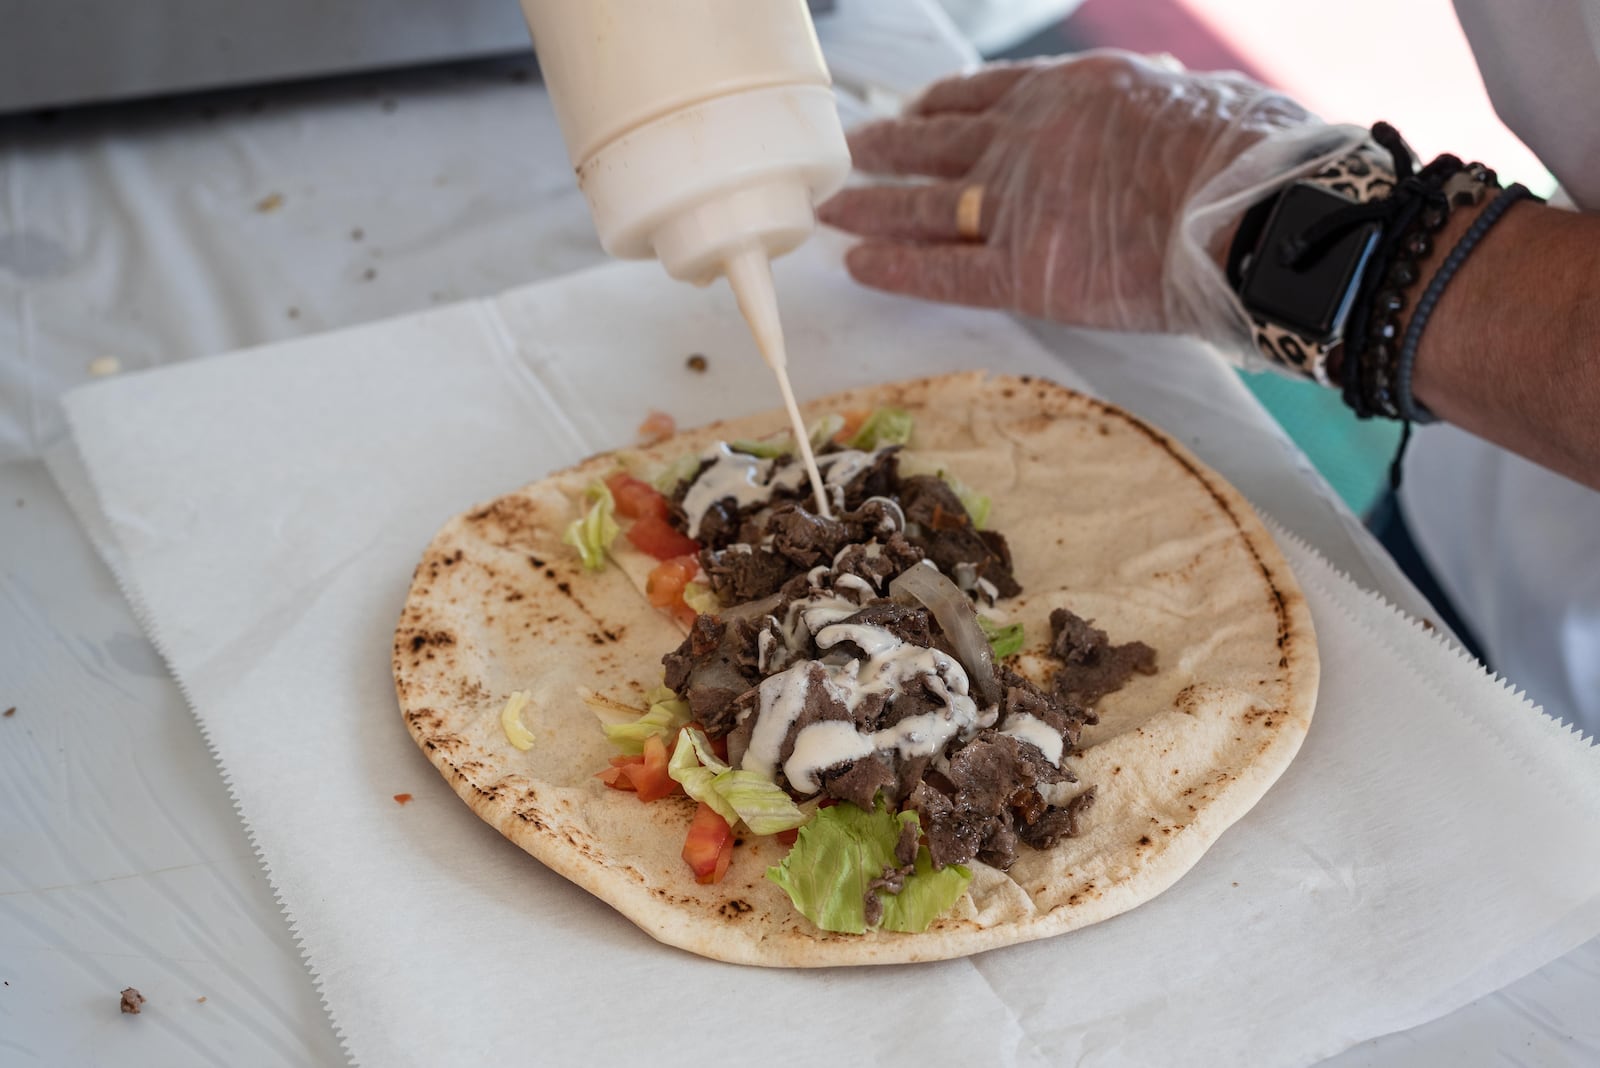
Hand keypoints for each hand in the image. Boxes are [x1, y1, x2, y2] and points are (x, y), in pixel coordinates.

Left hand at [819, 52, 1325, 341]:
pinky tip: (856, 263)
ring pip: (924, 206)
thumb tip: (1152, 102)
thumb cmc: (1247, 157)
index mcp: (1072, 92)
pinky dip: (894, 267)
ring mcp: (1019, 207)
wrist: (1256, 211)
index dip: (942, 104)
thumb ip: (1144, 107)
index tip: (914, 109)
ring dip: (871, 205)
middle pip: (939, 145)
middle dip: (890, 148)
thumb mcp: (1188, 96)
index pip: (985, 95)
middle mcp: (1029, 142)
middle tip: (850, 152)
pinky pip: (942, 271)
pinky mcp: (1022, 272)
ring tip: (829, 207)